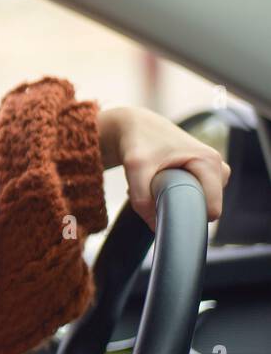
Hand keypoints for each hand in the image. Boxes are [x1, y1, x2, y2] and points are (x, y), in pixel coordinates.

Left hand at [97, 106, 230, 231]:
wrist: (136, 126)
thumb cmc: (138, 142)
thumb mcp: (135, 168)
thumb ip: (142, 199)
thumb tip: (156, 227)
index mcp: (209, 162)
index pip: (212, 208)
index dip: (190, 216)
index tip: (164, 210)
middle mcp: (217, 166)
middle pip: (207, 206)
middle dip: (181, 206)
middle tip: (155, 191)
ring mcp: (213, 170)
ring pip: (199, 202)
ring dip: (176, 199)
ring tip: (155, 184)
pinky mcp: (204, 173)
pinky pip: (195, 195)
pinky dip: (176, 194)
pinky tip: (159, 182)